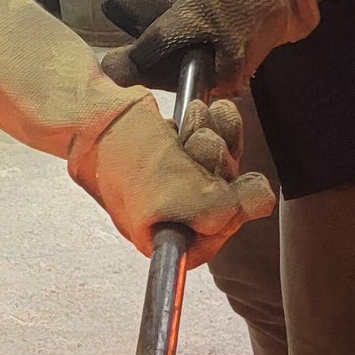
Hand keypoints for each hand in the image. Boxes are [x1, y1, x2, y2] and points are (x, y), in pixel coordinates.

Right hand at [76, 97, 272, 263]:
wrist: (92, 113)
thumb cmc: (126, 157)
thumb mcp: (180, 194)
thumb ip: (226, 207)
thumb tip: (261, 201)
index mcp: (166, 241)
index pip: (218, 234)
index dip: (229, 207)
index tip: (224, 187)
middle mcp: (173, 215)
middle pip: (225, 195)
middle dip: (220, 163)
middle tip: (201, 146)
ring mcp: (175, 181)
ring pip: (223, 163)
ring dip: (216, 137)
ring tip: (194, 124)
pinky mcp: (177, 150)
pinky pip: (216, 138)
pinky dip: (213, 123)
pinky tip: (197, 112)